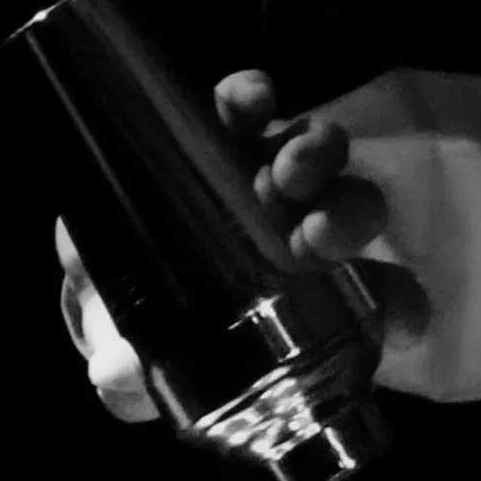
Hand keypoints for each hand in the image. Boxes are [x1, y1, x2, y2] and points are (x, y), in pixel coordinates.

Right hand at [55, 67, 429, 420]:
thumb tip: (116, 373)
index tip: (392, 315)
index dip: (398, 305)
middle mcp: (299, 234)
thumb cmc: (136, 330)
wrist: (82, 269)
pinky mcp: (223, 132)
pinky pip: (247, 106)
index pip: (380, 301)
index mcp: (308, 301)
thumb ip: (136, 383)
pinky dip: (251, 98)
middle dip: (348, 219)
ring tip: (286, 172)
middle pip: (353, 216)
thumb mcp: (137, 368)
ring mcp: (264, 178)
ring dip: (313, 157)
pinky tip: (249, 102)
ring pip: (315, 156)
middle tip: (318, 234)